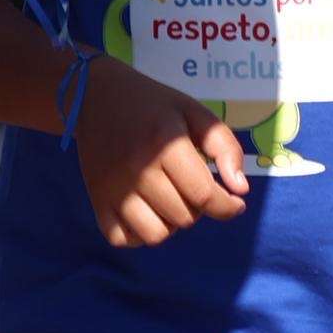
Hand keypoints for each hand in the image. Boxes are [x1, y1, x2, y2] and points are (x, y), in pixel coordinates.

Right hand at [75, 60, 251, 246]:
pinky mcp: (95, 197)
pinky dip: (137, 233)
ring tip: (169, 201)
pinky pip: (121, 238)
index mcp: (163, 144)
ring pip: (155, 235)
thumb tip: (239, 190)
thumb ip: (225, 147)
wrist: (93, 94)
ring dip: (170, 223)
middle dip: (197, 207)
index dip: (228, 207)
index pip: (204, 196)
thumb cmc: (151, 104)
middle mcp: (136, 169)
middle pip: (184, 218)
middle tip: (191, 186)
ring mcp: (112, 187)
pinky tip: (144, 212)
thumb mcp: (194, 112)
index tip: (234, 202)